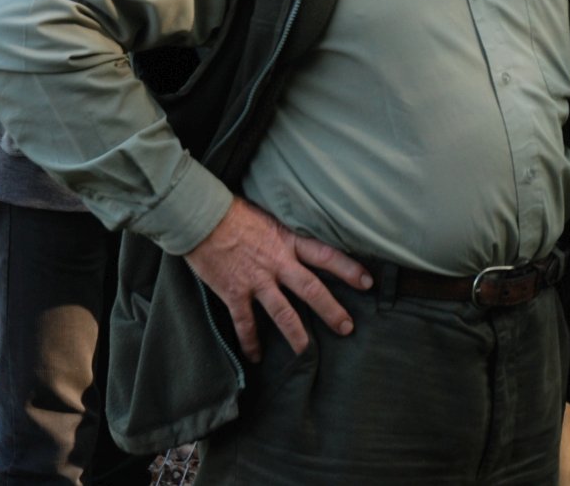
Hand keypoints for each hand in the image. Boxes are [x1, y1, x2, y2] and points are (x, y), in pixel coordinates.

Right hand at [184, 197, 374, 360]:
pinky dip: (250, 340)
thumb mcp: (271, 217)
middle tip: (347, 327)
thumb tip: (303, 241)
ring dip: (296, 334)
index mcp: (288, 241)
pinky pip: (244, 322)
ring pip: (282, 312)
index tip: (367, 281)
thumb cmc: (235, 213)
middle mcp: (277, 263)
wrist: (202, 217)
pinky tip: (255, 355)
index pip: (326, 256)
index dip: (348, 269)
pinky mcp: (233, 292)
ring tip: (306, 350)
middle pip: (311, 289)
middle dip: (331, 310)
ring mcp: (255, 280)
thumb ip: (287, 234)